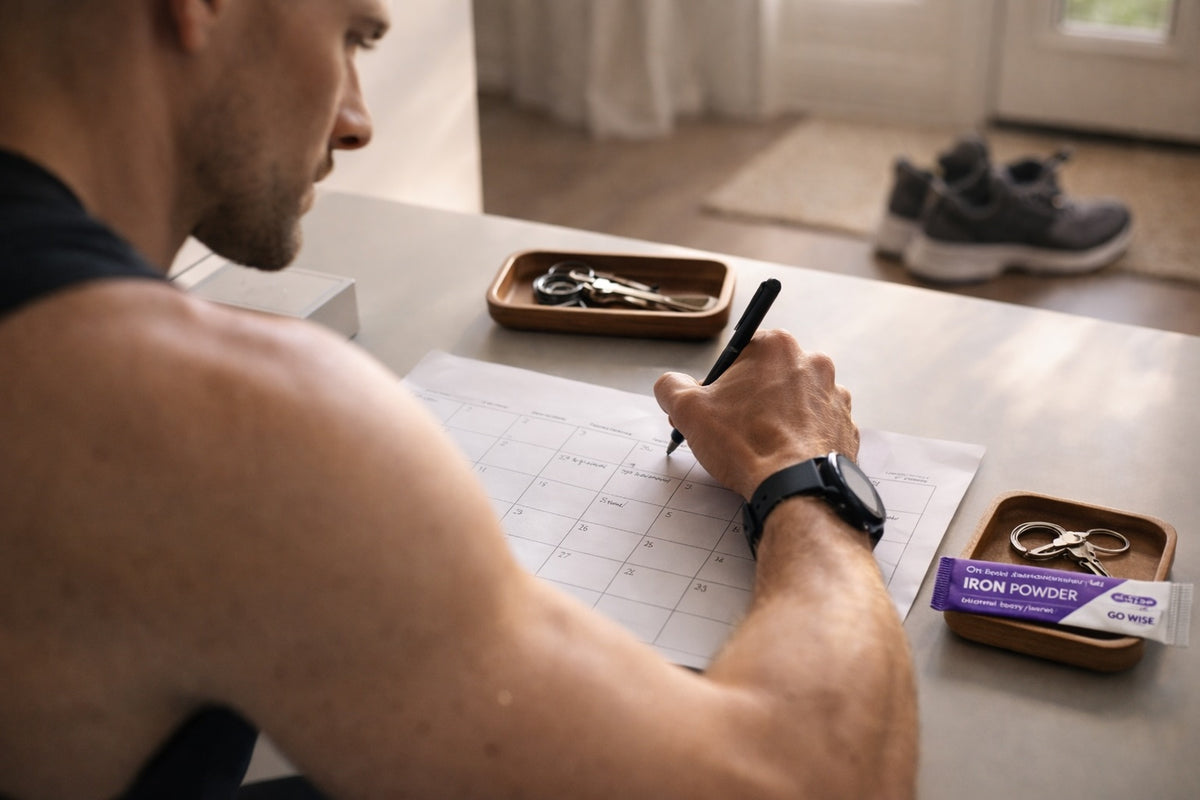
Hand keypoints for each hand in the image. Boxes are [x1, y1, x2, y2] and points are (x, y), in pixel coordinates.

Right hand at [654, 330, 858, 498]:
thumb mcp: (687, 410)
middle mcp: (813, 363)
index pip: (740, 355)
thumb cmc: (746, 445)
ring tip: (761, 446)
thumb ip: (670, 386)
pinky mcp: (846, 426)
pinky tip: (784, 456)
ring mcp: (835, 396)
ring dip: (778, 418)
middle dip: (751, 400)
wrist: (795, 486)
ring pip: (795, 402)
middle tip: (735, 430)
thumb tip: (670, 385)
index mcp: (776, 347)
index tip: (718, 407)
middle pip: (770, 377)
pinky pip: (816, 427)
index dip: (723, 384)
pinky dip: (800, 439)